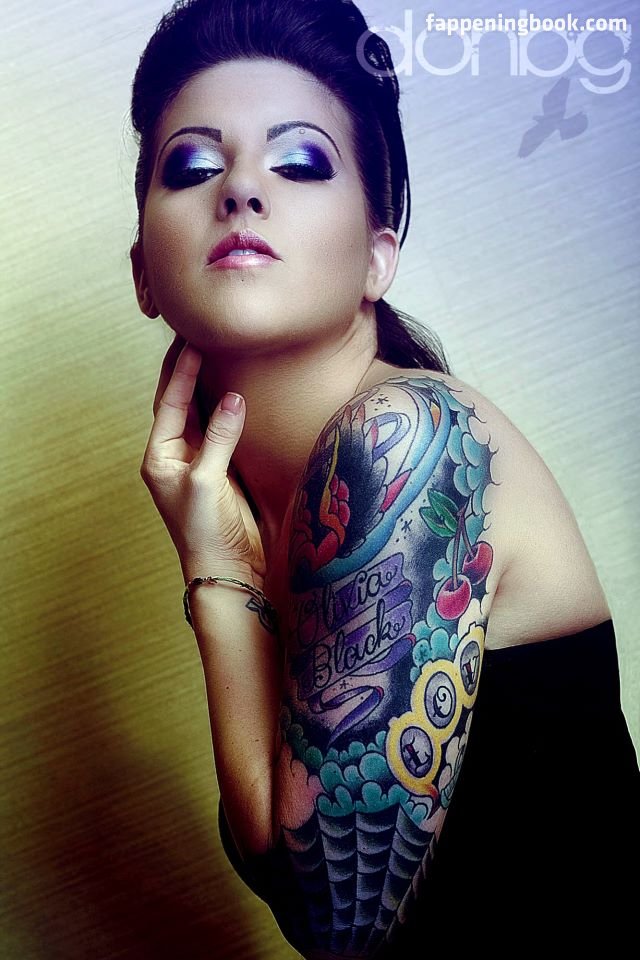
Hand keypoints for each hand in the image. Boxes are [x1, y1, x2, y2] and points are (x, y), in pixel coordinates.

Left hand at [140, 334, 265, 583]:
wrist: (228, 569)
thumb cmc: (206, 531)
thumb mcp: (208, 481)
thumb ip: (219, 438)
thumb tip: (235, 397)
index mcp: (160, 457)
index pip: (169, 403)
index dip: (182, 371)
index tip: (193, 339)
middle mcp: (176, 455)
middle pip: (179, 402)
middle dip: (187, 369)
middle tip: (198, 333)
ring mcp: (199, 461)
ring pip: (200, 413)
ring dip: (206, 384)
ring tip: (215, 350)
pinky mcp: (223, 469)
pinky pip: (221, 429)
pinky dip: (226, 407)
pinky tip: (236, 388)